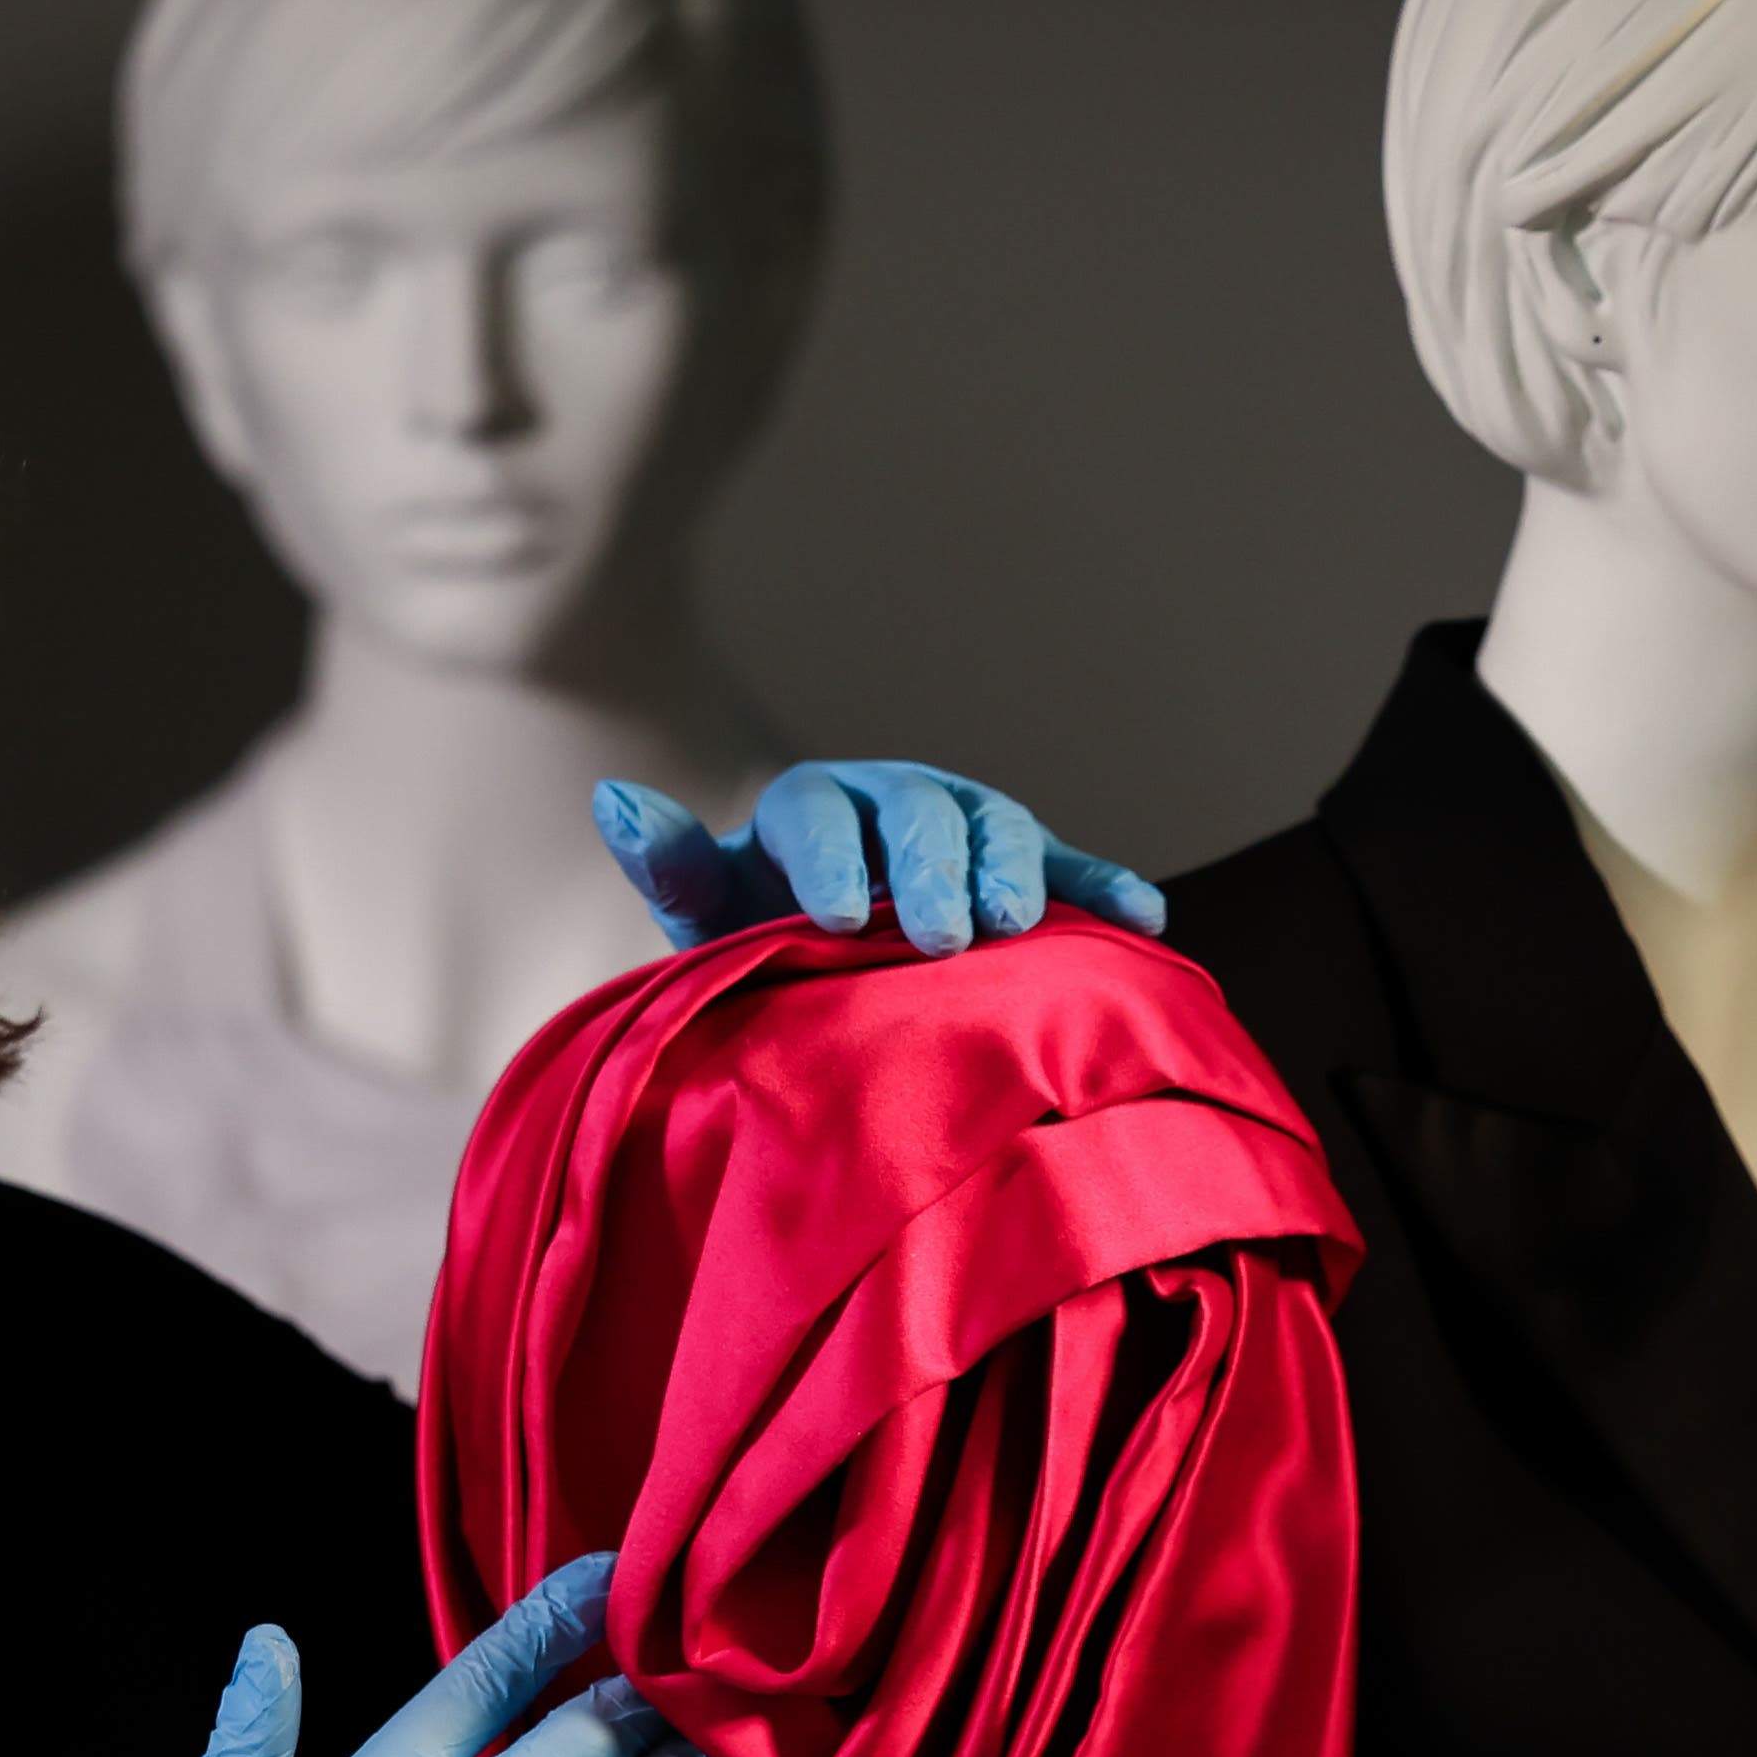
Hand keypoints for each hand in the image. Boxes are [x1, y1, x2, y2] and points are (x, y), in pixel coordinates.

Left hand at [591, 760, 1169, 957]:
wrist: (821, 961)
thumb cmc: (756, 945)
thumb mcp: (704, 915)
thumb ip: (673, 867)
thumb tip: (610, 796)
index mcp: (810, 808)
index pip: (816, 812)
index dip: (828, 859)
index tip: (836, 920)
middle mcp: (891, 799)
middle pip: (917, 813)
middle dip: (932, 871)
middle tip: (943, 934)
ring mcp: (964, 827)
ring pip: (996, 827)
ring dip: (1012, 871)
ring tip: (1017, 927)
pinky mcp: (1020, 864)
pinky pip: (1069, 869)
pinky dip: (1104, 887)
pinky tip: (1145, 916)